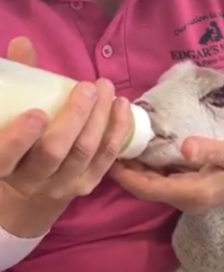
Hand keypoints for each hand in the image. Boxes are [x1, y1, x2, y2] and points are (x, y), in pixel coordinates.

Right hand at [0, 37, 132, 237]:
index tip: (37, 113)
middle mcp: (31, 180)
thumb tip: (23, 44)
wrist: (36, 181)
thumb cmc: (19, 137)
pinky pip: (106, 158)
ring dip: (100, 118)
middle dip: (75, 117)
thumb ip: (18, 82)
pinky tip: (121, 107)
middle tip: (87, 87)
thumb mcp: (10, 114)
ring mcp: (61, 186)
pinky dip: (117, 131)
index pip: (4, 157)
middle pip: (54, 151)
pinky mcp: (87, 186)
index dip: (19, 139)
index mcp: (3, 165)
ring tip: (107, 89)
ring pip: (84, 152)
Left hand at [109, 137, 223, 212]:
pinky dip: (146, 170)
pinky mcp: (191, 190)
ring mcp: (189, 197)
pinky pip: (161, 183)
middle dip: (123, 171)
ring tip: (115, 145)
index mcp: (195, 192)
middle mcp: (187, 199)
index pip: (150, 187)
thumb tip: (186, 148)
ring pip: (151, 187)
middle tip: (103, 144)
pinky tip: (139, 152)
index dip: (126, 175)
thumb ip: (210, 151)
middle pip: (145, 190)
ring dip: (133, 170)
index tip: (106, 155)